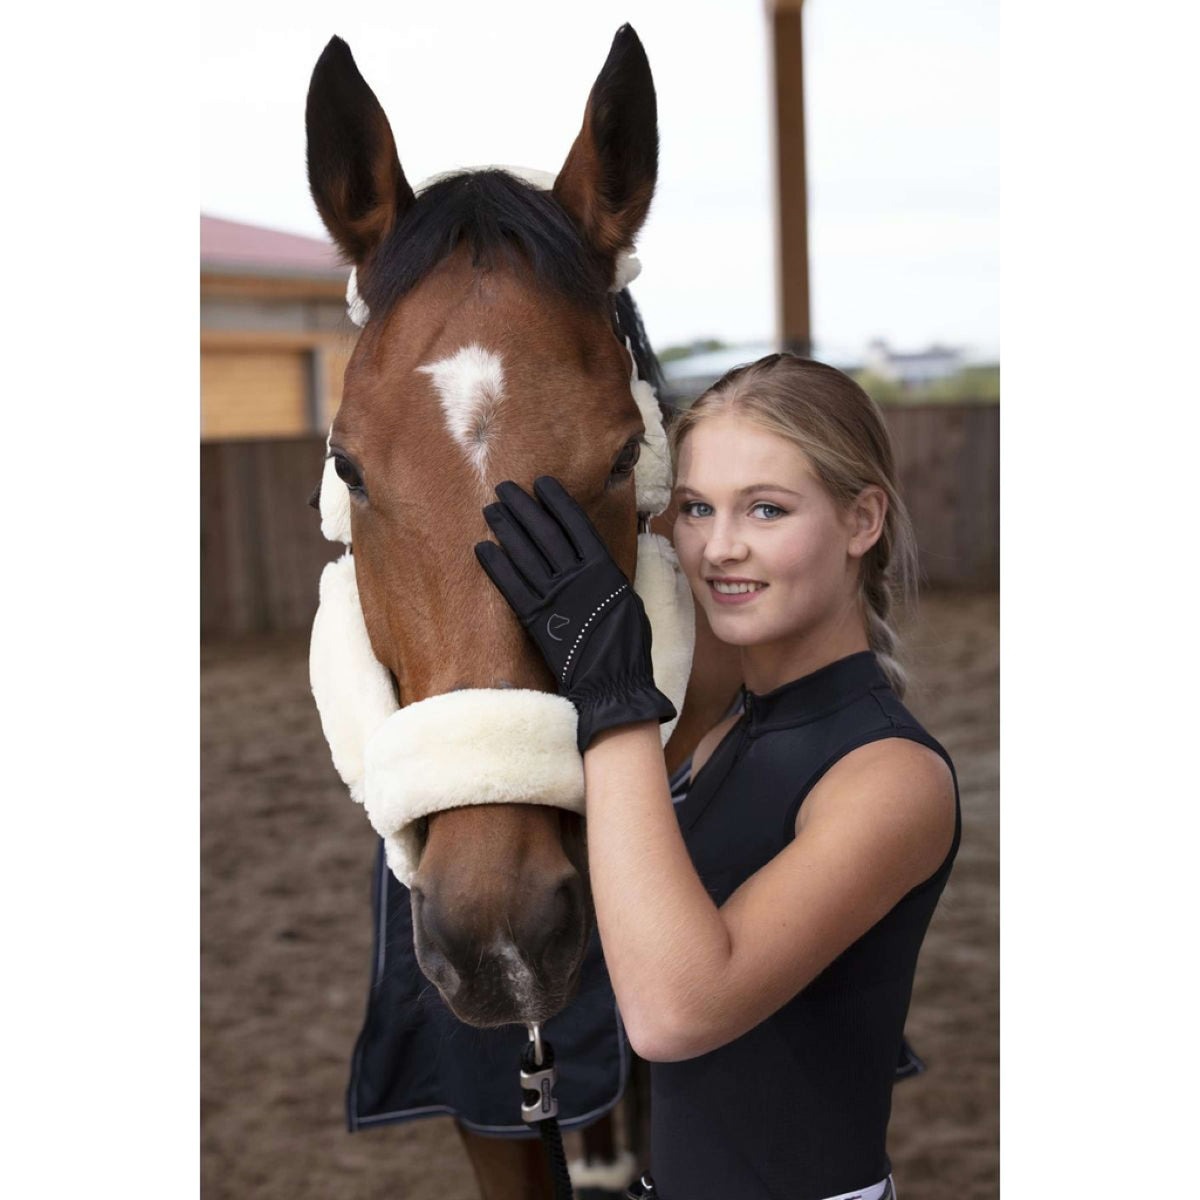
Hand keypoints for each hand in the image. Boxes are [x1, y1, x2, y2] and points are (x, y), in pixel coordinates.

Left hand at [474, 476, 676, 752]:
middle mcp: (577, 576)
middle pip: (544, 533)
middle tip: (504, 488)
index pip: (575, 525)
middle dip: (523, 507)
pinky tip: (482, 548)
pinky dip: (496, 566)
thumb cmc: (626, 645)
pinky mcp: (536, 618)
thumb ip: (605, 577)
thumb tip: (593, 560)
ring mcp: (555, 596)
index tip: (541, 484)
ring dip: (506, 529)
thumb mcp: (626, 600)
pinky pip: (512, 586)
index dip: (557, 502)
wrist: (612, 682)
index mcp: (604, 568)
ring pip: (525, 554)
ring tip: (492, 509)